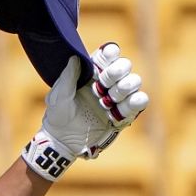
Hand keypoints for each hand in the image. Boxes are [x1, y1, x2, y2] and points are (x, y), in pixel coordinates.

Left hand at [22, 42, 147, 180]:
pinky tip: (131, 101)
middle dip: (117, 71)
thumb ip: (67, 77)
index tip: (108, 53)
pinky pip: (138, 104)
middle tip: (104, 81)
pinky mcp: (123, 115)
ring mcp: (116, 99)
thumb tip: (75, 58)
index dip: (110, 53)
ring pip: (134, 82)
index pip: (105, 57)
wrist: (62, 142)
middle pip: (123, 67)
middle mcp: (105, 84)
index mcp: (90, 74)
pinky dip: (137, 101)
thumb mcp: (58, 96)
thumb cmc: (57, 116)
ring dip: (126, 86)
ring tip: (111, 97)